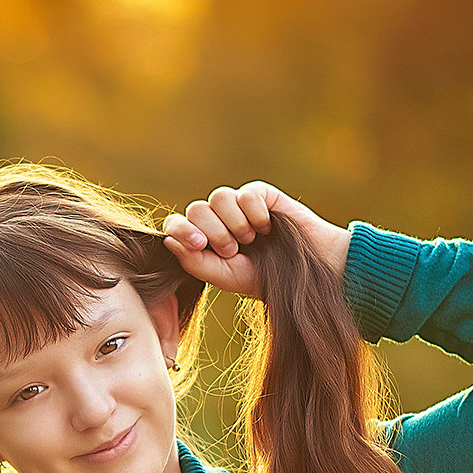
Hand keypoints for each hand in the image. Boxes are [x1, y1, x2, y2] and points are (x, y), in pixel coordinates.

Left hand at [161, 181, 351, 299]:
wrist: (304, 274)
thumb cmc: (263, 278)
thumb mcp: (225, 277)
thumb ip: (194, 262)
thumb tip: (169, 239)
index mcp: (204, 239)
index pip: (177, 224)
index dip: (183, 230)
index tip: (200, 245)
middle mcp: (217, 219)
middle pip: (196, 208)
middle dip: (214, 232)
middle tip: (234, 249)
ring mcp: (238, 205)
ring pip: (219, 196)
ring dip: (235, 223)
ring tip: (251, 239)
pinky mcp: (260, 194)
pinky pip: (246, 193)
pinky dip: (255, 212)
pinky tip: (267, 226)